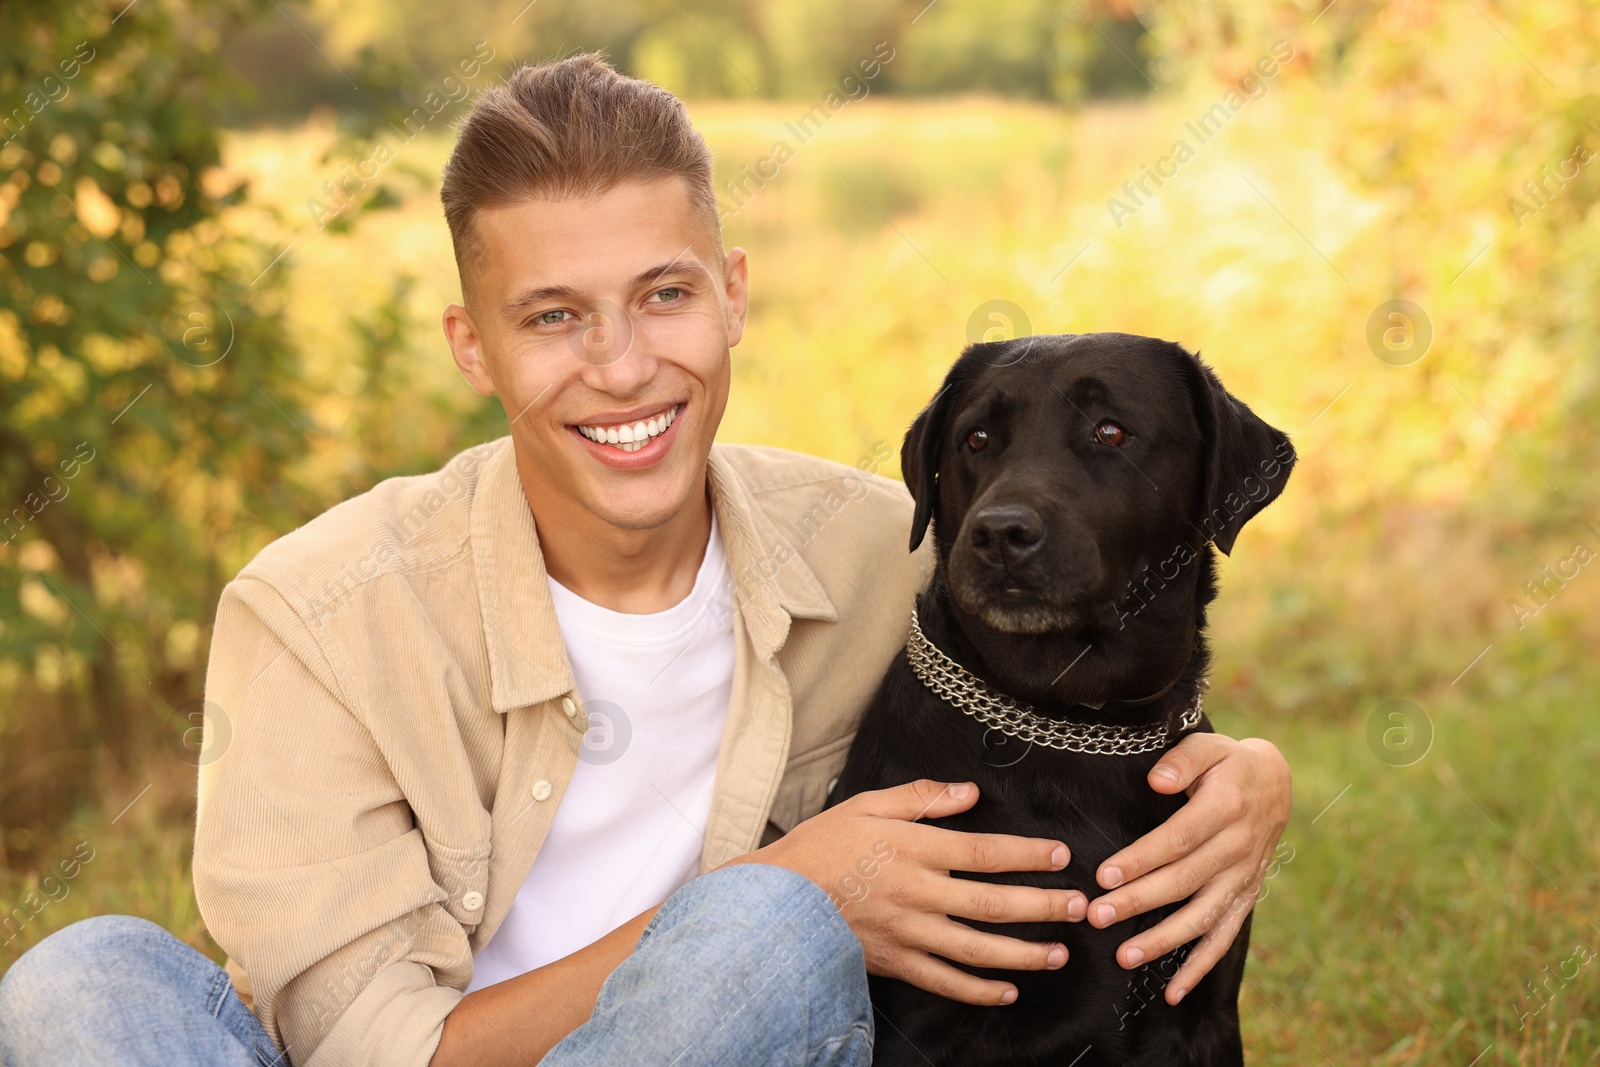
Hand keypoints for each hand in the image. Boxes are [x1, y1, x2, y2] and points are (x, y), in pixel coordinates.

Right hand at [719, 779, 1089, 1005]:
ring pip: (978, 948)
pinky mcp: (896, 963)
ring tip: (1059, 953)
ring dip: (1024, 953)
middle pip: (993, 903)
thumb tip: (969, 793)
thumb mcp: (866, 805)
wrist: (776, 898)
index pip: (985, 852)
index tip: (1060, 856)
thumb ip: (920, 798)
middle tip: (1081, 908)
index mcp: (914, 848)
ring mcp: (908, 933)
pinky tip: (1008, 990)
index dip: (1027, 855)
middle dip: (1043, 907)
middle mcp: (918, 893)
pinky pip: (946, 982)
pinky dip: (980, 990)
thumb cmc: (821, 846)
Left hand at [1087, 733, 1291, 1003]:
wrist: (1275, 783)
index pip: (1177, 840)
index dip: (1141, 859)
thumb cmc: (1228, 763)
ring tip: (1124, 956)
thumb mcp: (1208, 747)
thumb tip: (1157, 781)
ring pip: (1202, 917)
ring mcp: (1243, 878)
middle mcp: (1238, 849)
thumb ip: (1182, 760)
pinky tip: (1173, 992)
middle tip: (1097, 917)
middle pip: (1183, 881)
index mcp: (1225, 809)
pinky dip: (1200, 968)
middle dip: (1138, 902)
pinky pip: (1223, 938)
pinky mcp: (1246, 898)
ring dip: (1163, 941)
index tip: (1105, 876)